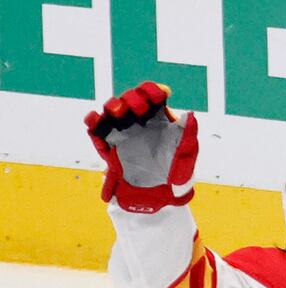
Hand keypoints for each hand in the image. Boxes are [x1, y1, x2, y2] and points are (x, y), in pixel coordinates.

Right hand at [86, 80, 198, 211]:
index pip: (153, 96)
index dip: (153, 92)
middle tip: (139, 108)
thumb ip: (188, 133)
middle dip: (133, 99)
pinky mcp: (108, 144)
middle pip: (130, 99)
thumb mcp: (187, 153)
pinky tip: (95, 119)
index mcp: (158, 118)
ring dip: (113, 106)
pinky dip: (93, 122)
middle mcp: (138, 121)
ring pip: (111, 111)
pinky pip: (96, 130)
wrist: (159, 195)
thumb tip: (190, 114)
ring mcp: (122, 131)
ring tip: (118, 111)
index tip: (160, 95)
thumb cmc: (178, 172)